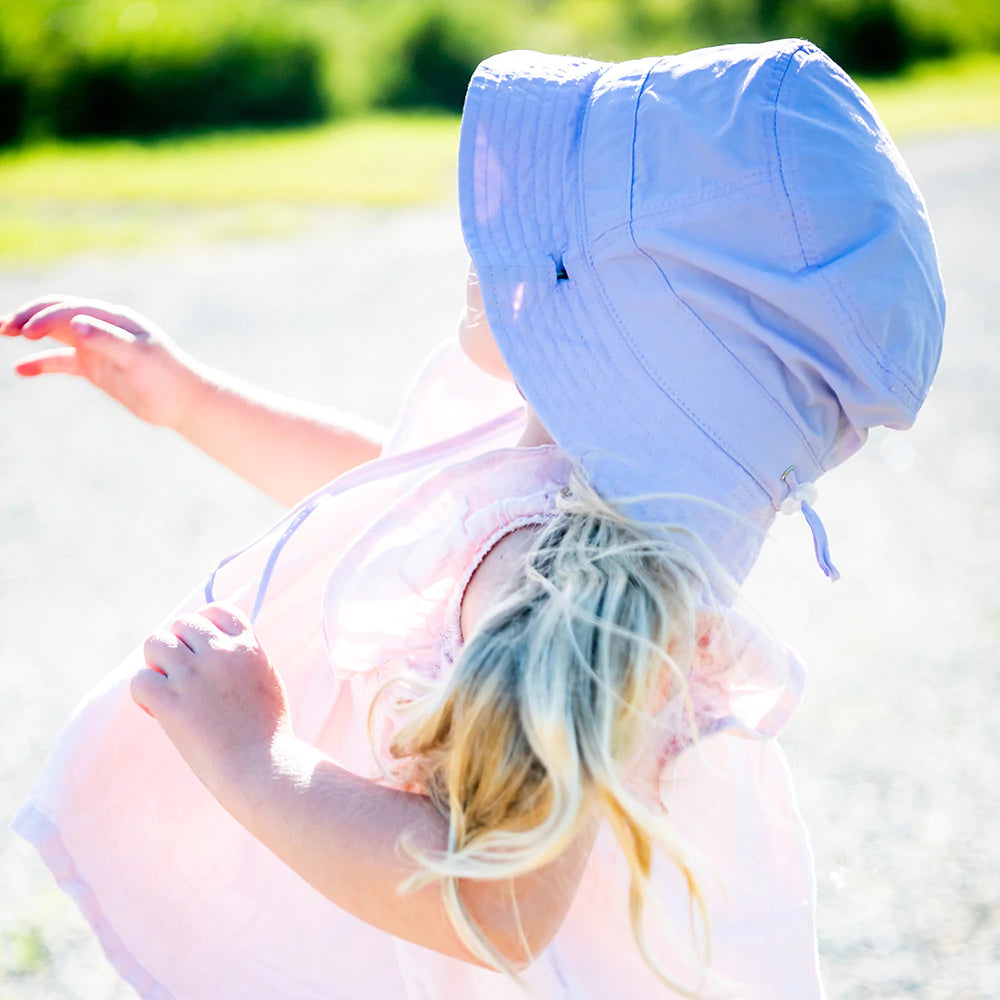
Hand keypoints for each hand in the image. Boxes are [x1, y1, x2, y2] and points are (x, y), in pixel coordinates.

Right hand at [2, 294, 206, 428]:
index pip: (72, 310)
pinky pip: (62, 362)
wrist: (184, 402)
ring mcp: (96, 347)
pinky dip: (41, 364)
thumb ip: (108, 340)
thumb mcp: (139, 358)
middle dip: (30, 317)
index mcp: (115, 319)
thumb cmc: (167, 377)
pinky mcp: (95, 368)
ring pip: (55, 335)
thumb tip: (75, 324)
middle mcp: (102, 328)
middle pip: (57, 315)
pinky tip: (21, 369)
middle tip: (5, 327)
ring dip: (31, 332)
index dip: (46, 318)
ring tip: (3, 332)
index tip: (27, 333)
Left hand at [132, 603, 292, 806]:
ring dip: (157, 664)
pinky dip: (144, 694)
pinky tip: (159, 711)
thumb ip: (242, 655)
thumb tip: (214, 642)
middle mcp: (220, 653)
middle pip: (181, 624)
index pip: (215, 610)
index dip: (203, 626)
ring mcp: (193, 676)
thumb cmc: (266, 731)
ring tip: (168, 690)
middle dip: (178, 646)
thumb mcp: (266, 677)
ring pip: (155, 643)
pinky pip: (140, 679)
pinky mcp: (171, 703)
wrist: (261, 767)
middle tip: (183, 676)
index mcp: (247, 646)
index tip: (201, 648)